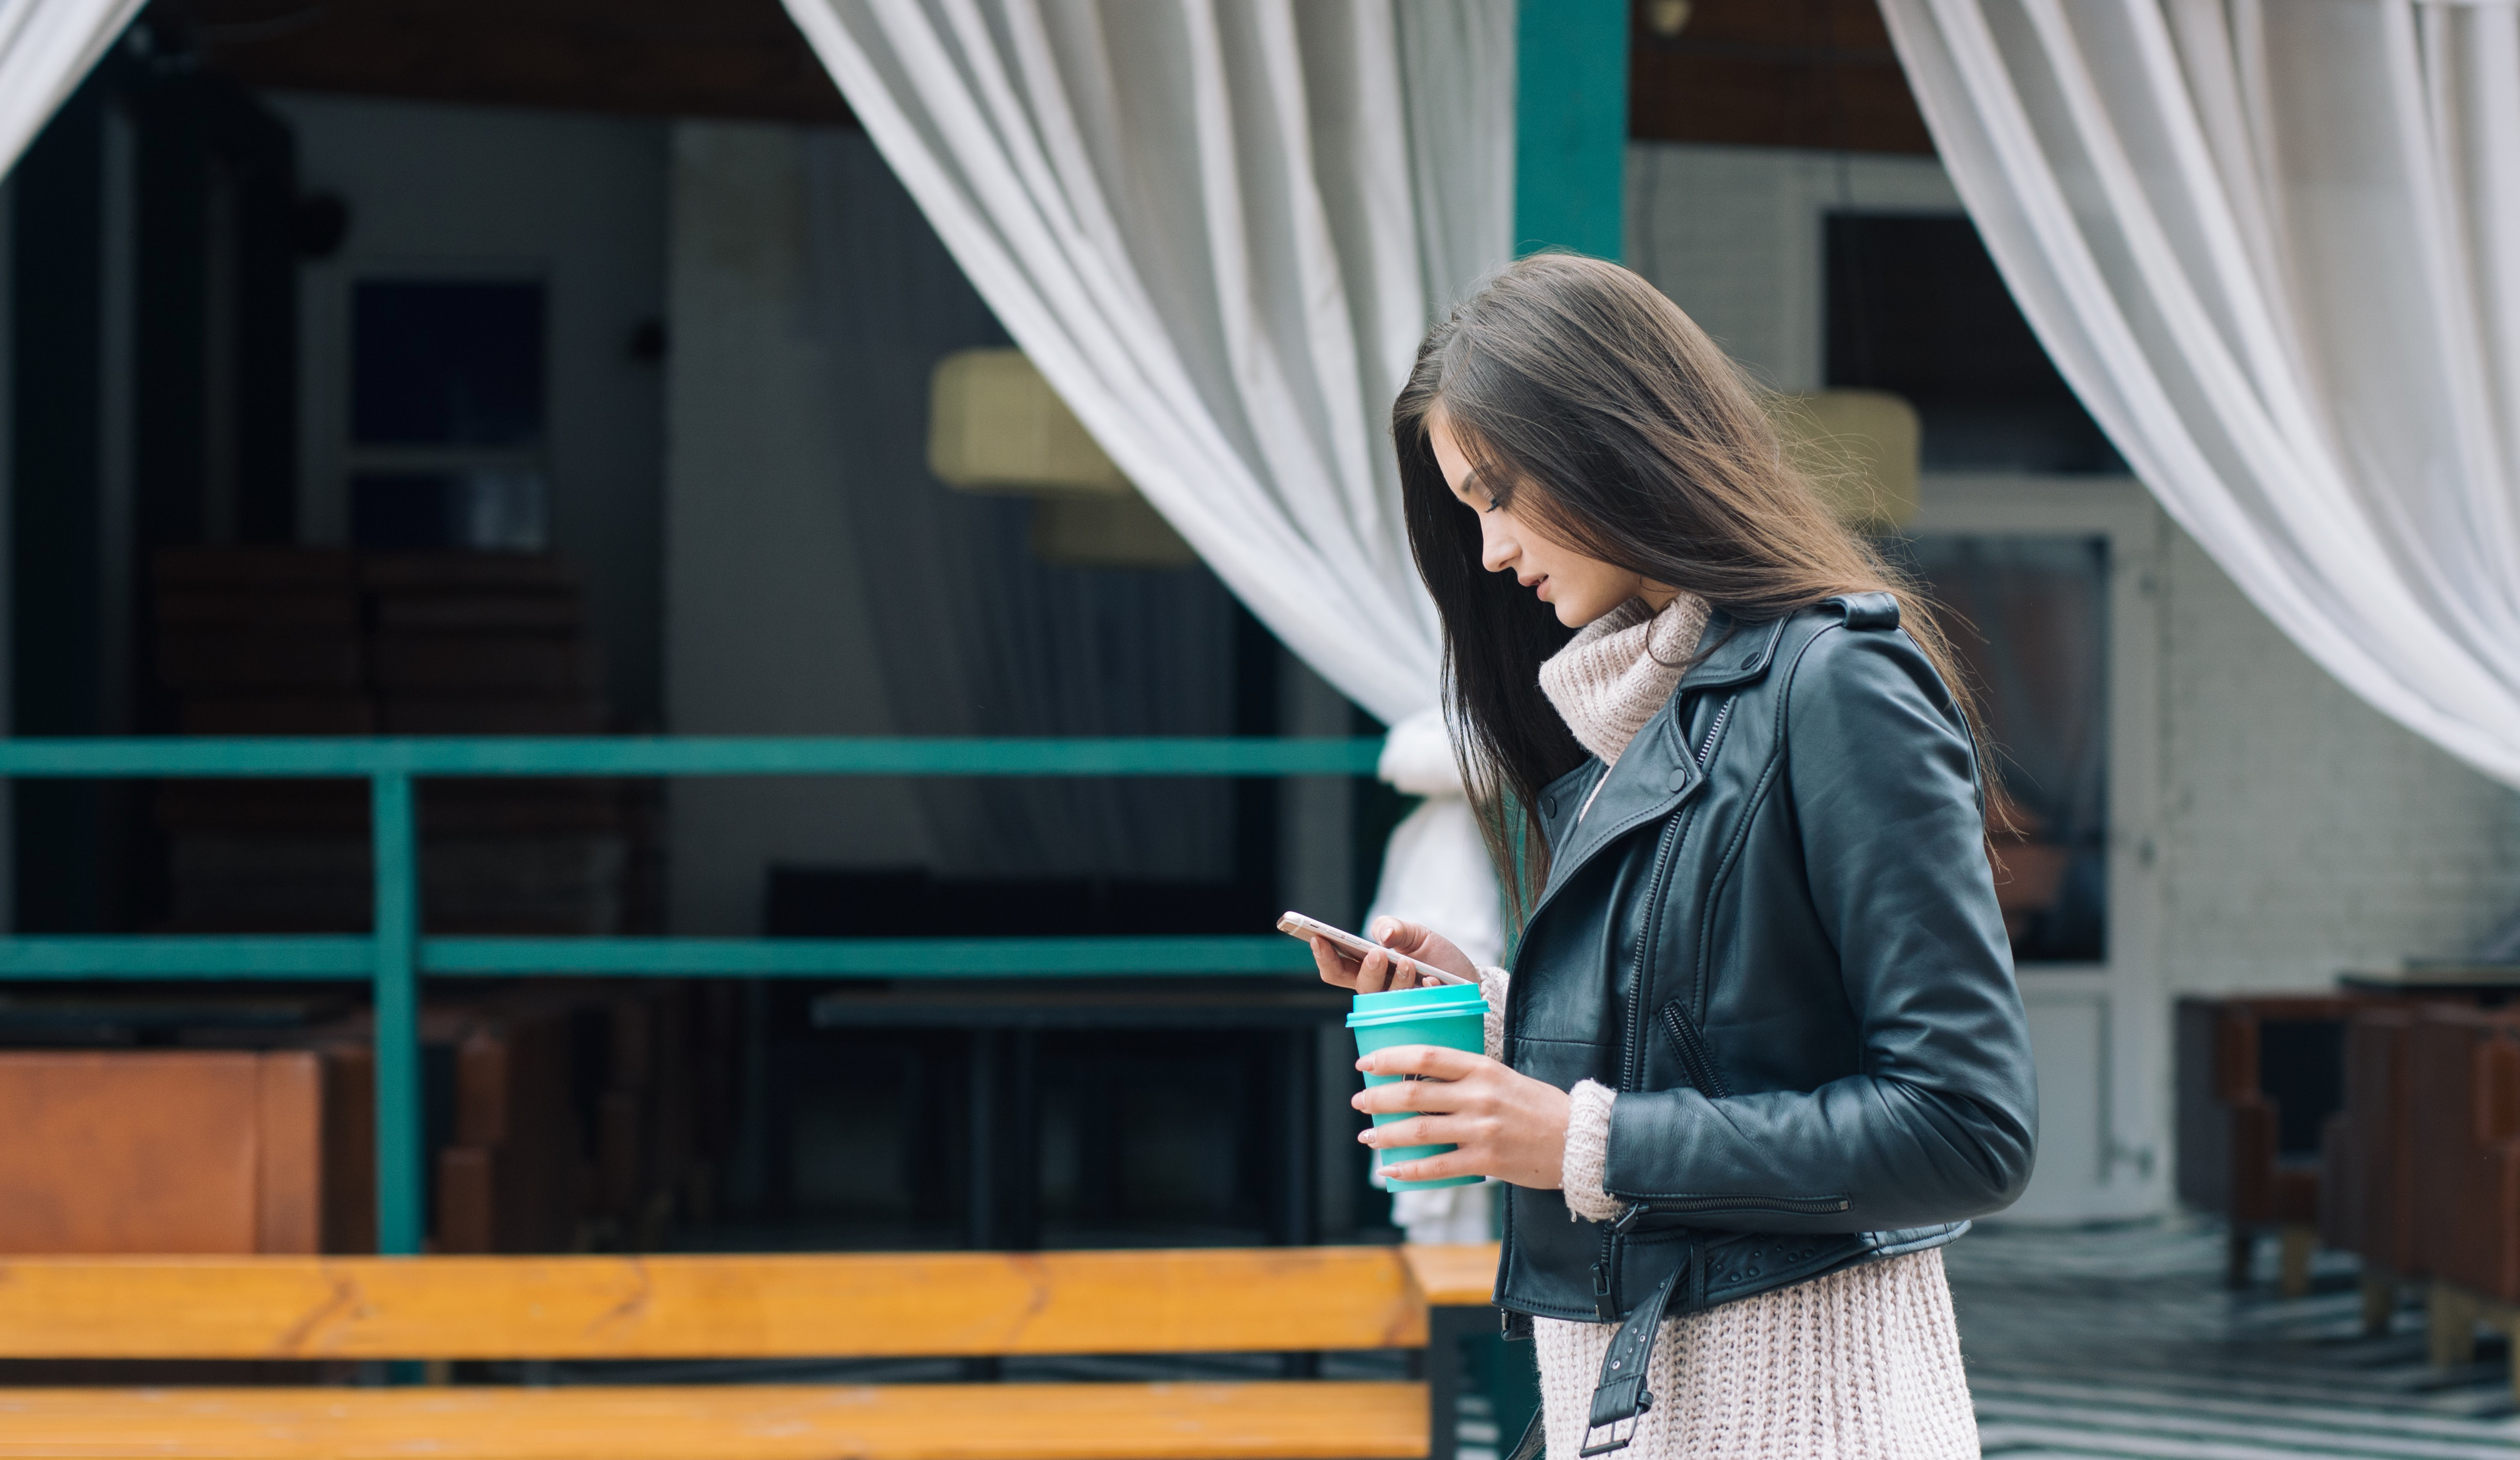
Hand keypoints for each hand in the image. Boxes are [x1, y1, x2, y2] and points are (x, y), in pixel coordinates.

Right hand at [1308, 917, 1478, 993]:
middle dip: (1366, 971)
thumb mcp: (1418, 934)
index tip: (1318, 938)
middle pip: (1359, 987)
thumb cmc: (1437, 957)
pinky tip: (1434, 981)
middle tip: (1377, 954)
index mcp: (1369, 970)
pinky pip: (1417, 1008)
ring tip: (1409, 962)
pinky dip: (1426, 990)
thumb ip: (1396, 927)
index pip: (1336, 969)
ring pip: (1386, 999)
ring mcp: (1398, 1007)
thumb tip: (1384, 934)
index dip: (1324, 956)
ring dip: (1397, 979)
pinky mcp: (1419, 1017)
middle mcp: (1379, 991)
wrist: (1468, 978)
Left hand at [1353, 1044, 1569, 1188]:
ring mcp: (1482, 1129)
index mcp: (1483, 1069)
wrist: (1578, 1140)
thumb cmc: (1537, 1106)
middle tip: (1359, 1100)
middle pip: (1414, 1094)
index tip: (1366, 1062)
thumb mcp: (1503, 1077)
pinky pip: (1437, 1166)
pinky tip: (1390, 1169)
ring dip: (1386, 1133)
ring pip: (1419, 1130)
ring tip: (1368, 1135)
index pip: (1427, 1057)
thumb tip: (1420, 1081)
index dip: (1390, 1058)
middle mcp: (1479, 1096)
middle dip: (1378, 1098)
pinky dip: (1409, 1169)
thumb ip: (1467, 1077)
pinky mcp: (1486, 1160)